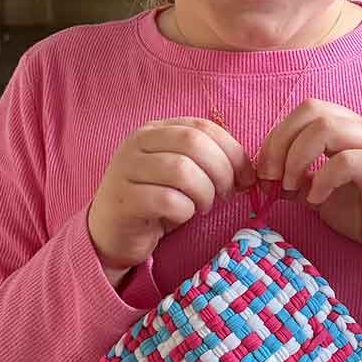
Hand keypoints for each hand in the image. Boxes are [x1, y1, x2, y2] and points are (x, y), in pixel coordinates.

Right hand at [88, 117, 255, 281]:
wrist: (111, 234)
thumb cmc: (155, 202)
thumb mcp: (182, 174)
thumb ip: (209, 162)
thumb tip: (250, 171)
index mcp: (155, 130)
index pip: (203, 127)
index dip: (232, 151)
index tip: (246, 178)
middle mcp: (137, 143)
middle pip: (194, 143)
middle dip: (221, 171)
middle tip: (225, 195)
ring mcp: (126, 170)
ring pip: (182, 171)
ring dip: (204, 193)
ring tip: (203, 207)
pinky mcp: (124, 200)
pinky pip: (167, 200)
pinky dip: (185, 211)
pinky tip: (182, 216)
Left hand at [255, 99, 361, 271]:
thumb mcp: (321, 196)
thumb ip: (297, 182)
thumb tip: (266, 177)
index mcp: (348, 131)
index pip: (306, 110)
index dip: (277, 135)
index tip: (264, 170)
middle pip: (313, 110)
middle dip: (282, 142)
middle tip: (272, 176)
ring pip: (329, 127)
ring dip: (299, 157)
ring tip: (292, 186)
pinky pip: (350, 160)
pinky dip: (324, 178)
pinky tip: (317, 199)